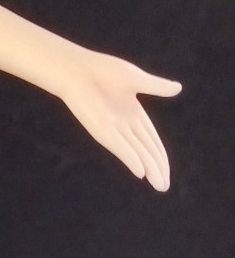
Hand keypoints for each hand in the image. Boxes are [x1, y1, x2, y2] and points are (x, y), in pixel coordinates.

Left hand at [59, 49, 181, 190]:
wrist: (77, 70)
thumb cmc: (102, 70)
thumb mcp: (137, 79)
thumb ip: (157, 87)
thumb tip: (178, 89)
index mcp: (133, 113)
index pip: (151, 139)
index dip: (160, 155)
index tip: (166, 170)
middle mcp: (124, 125)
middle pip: (145, 150)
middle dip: (156, 168)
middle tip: (163, 187)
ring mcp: (113, 129)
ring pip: (135, 153)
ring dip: (148, 169)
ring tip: (158, 185)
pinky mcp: (101, 130)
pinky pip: (120, 147)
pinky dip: (131, 158)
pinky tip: (140, 171)